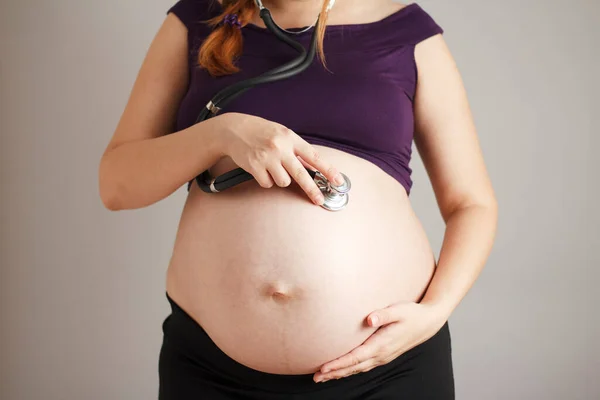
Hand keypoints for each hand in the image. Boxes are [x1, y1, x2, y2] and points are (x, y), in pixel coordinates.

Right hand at [213, 112, 344, 204]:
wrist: (234, 129)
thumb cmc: (261, 131)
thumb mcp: (281, 134)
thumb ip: (296, 149)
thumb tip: (313, 167)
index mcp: (290, 138)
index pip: (313, 156)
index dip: (328, 170)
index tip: (338, 181)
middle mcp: (280, 148)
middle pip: (301, 174)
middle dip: (312, 190)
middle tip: (320, 201)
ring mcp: (267, 158)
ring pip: (283, 182)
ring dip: (280, 179)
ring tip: (273, 168)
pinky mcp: (255, 167)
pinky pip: (267, 183)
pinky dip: (266, 180)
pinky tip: (260, 168)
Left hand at [313, 302, 447, 382]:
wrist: (428, 322)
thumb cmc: (412, 313)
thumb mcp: (399, 310)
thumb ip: (383, 314)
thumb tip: (369, 319)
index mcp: (381, 345)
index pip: (355, 357)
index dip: (338, 363)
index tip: (323, 367)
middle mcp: (381, 354)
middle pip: (353, 367)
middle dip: (334, 373)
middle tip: (316, 378)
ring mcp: (383, 357)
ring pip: (358, 369)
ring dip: (340, 373)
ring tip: (323, 377)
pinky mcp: (384, 355)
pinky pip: (363, 366)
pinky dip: (350, 370)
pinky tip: (342, 370)